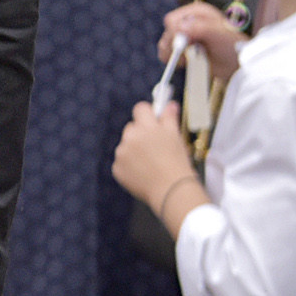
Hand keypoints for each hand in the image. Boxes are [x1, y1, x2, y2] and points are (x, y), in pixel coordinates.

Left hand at [112, 96, 201, 211]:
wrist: (171, 190)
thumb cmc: (177, 164)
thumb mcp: (176, 137)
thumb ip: (169, 118)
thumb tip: (169, 104)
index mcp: (147, 127)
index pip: (141, 108)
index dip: (148, 113)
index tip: (153, 119)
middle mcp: (130, 137)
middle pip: (132, 127)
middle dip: (141, 133)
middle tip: (155, 145)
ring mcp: (122, 153)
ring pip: (126, 145)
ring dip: (135, 150)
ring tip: (151, 162)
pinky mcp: (117, 167)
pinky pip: (122, 161)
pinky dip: (130, 165)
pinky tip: (144, 172)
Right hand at [157, 0, 243, 86]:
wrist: (238, 65)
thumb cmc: (234, 47)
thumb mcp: (219, 34)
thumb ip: (200, 28)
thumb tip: (179, 28)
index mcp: (197, 13)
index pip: (172, 20)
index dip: (175, 33)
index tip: (184, 45)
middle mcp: (189, 23)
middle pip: (167, 33)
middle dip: (175, 46)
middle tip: (187, 55)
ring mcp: (185, 37)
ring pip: (165, 45)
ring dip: (174, 55)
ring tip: (189, 60)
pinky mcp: (183, 51)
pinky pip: (167, 55)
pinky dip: (173, 61)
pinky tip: (186, 63)